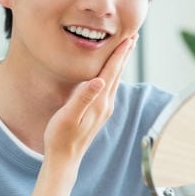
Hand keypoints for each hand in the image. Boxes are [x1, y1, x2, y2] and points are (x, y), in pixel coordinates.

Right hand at [43, 35, 137, 174]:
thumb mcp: (68, 116)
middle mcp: (106, 104)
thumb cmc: (61, 137)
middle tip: (133, 36)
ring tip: (126, 49)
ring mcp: (104, 109)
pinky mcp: (100, 112)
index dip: (119, 53)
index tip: (129, 37)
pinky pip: (111, 87)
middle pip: (118, 73)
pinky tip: (112, 72)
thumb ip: (83, 97)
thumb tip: (99, 80)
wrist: (64, 159)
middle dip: (125, 54)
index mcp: (99, 101)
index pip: (112, 71)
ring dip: (121, 63)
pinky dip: (114, 73)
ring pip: (116, 80)